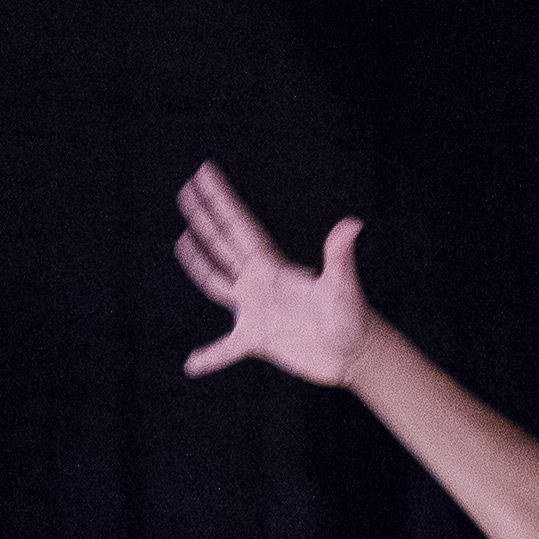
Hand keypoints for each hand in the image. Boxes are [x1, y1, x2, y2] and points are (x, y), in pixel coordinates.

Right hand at [174, 162, 369, 384]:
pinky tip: (192, 365)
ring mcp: (256, 310)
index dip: (220, 199)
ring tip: (182, 243)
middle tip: (184, 191)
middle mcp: (260, 283)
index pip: (238, 225)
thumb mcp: (342, 285)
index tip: (204, 173)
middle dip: (203, 218)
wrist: (356, 353)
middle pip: (222, 244)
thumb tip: (353, 223)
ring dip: (199, 263)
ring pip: (217, 282)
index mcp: (272, 266)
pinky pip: (226, 349)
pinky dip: (210, 356)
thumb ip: (339, 255)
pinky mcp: (257, 340)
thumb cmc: (353, 316)